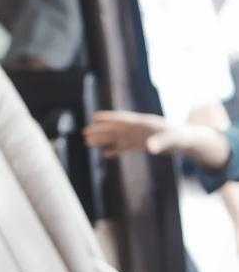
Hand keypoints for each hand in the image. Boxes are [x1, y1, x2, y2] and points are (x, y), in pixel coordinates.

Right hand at [84, 110, 231, 168]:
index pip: (123, 120)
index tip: (95, 117)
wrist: (187, 140)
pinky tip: (106, 154)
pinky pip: (124, 147)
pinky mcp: (140, 145)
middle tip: (85, 133)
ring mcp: (138, 137)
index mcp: (143, 124)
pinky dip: (115, 150)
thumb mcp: (172, 140)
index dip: (109, 118)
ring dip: (104, 139)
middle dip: (100, 131)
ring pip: (117, 137)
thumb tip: (150, 148)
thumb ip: (160, 143)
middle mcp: (138, 129)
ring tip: (87, 141)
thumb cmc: (180, 138)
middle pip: (116, 129)